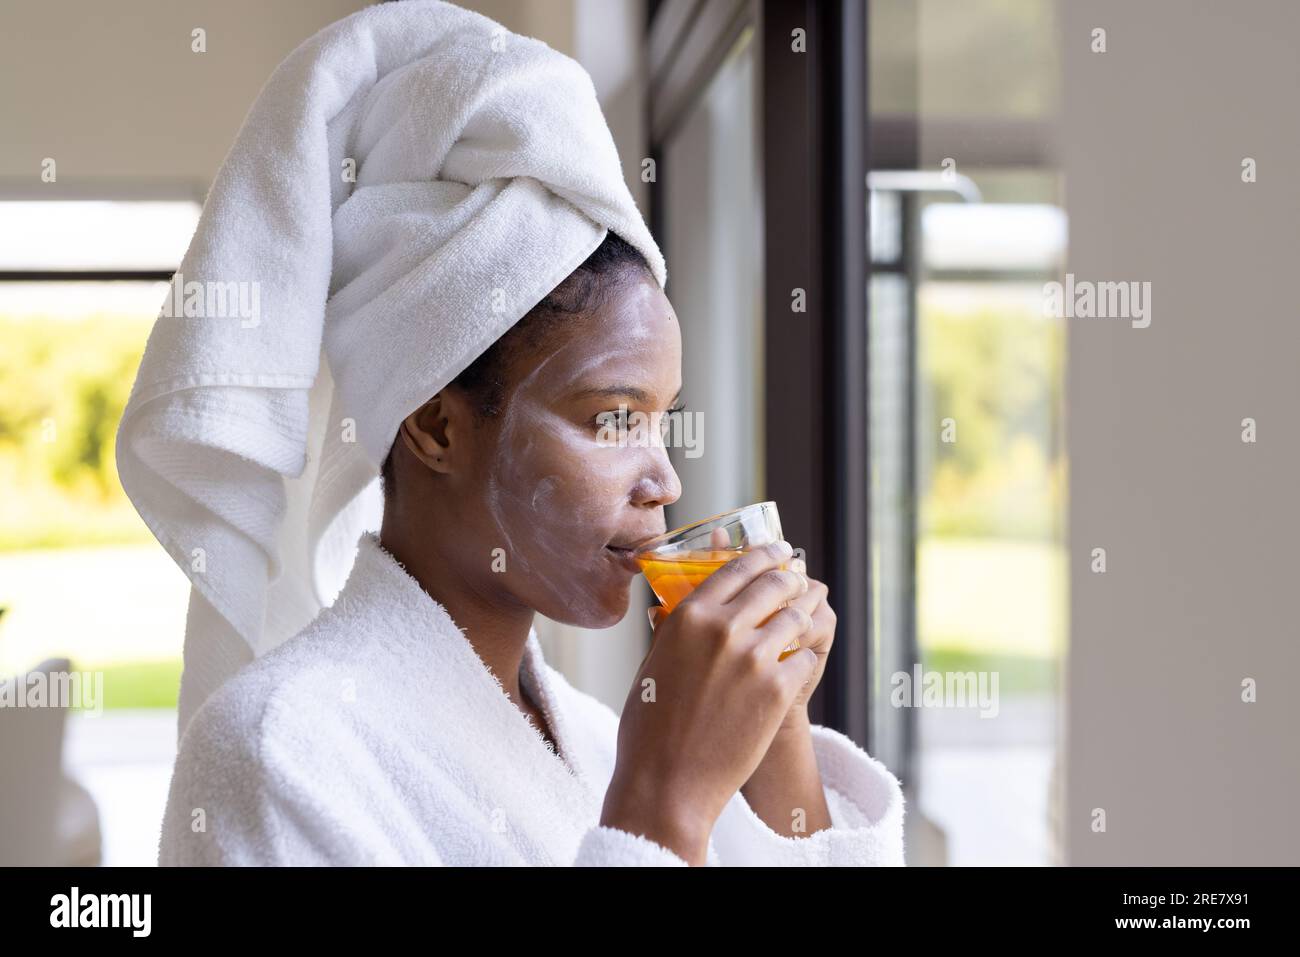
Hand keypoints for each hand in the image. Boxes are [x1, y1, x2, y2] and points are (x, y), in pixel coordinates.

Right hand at [649, 553, 831, 732]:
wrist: (668, 783)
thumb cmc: (649, 728)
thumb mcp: (652, 664)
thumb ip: (672, 630)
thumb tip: (673, 607)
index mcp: (688, 617)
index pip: (736, 567)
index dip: (763, 554)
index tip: (778, 551)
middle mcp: (723, 629)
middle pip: (774, 584)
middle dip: (791, 578)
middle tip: (799, 578)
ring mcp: (755, 659)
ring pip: (796, 616)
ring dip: (801, 615)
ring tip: (802, 619)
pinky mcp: (779, 690)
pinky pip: (806, 656)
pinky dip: (804, 657)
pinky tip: (797, 664)